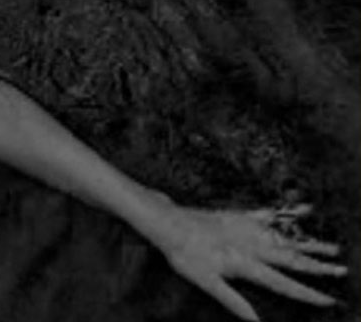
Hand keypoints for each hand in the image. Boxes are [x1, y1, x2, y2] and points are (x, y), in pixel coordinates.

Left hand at [155, 202, 345, 320]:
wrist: (170, 223)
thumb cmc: (185, 254)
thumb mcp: (207, 282)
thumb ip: (234, 301)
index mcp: (246, 264)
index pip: (282, 283)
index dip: (306, 292)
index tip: (328, 299)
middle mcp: (251, 245)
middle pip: (291, 258)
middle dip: (318, 266)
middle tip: (342, 270)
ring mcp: (247, 228)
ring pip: (286, 237)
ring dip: (310, 243)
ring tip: (333, 247)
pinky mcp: (241, 215)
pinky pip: (270, 214)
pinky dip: (289, 213)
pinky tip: (305, 209)